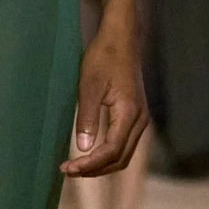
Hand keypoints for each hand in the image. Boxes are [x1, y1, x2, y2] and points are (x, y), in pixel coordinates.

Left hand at [61, 22, 149, 177]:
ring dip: (101, 165)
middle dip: (94, 169)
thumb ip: (86, 118)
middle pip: (119, 159)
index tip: (67, 167)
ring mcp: (140, 119)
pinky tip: (90, 153)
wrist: (121, 38)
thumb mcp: (89, 86)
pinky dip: (108, 155)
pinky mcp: (136, 116)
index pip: (111, 151)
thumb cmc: (103, 57)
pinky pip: (124, 145)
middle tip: (68, 170)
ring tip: (77, 166)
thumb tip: (82, 149)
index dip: (89, 164)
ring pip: (123, 155)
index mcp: (129, 114)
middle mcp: (140, 121)